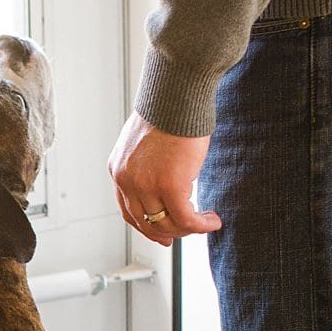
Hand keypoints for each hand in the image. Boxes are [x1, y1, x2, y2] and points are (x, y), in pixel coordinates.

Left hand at [108, 112, 221, 245]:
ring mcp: (146, 185)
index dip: (146, 227)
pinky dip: (200, 225)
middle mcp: (127, 180)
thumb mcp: (147, 143)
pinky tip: (213, 220)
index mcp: (118, 170)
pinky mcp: (170, 185)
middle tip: (185, 235)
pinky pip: (185, 218)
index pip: (128, 211)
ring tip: (206, 223)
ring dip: (188, 229)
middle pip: (145, 221)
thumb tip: (168, 181)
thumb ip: (148, 165)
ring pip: (166, 223)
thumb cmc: (168, 112)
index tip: (162, 235)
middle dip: (167, 232)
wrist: (176, 95)